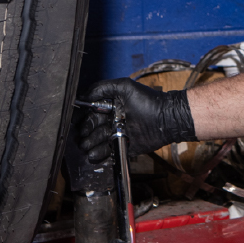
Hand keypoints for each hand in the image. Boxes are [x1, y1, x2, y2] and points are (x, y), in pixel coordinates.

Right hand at [77, 78, 196, 162]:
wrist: (166, 119)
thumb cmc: (148, 101)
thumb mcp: (125, 87)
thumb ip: (104, 88)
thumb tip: (85, 95)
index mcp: (112, 107)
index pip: (92, 113)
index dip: (84, 118)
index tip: (77, 122)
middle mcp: (113, 121)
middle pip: (93, 129)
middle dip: (85, 133)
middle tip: (81, 137)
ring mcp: (118, 135)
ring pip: (98, 141)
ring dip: (90, 144)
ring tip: (86, 146)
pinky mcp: (124, 147)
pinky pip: (109, 152)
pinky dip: (100, 155)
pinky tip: (93, 155)